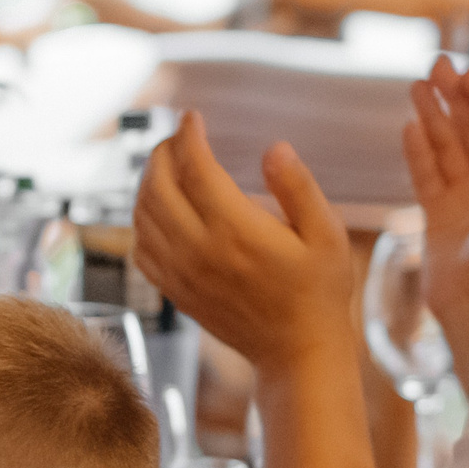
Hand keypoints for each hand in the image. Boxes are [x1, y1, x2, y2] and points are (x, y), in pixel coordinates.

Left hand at [131, 111, 356, 370]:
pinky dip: (141, 221)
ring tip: (166, 166)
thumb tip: (273, 148)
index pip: (195, 169)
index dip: (189, 136)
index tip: (191, 116)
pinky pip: (141, 250)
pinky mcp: (175, 292)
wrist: (297, 351)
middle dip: (161, 153)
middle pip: (157, 188)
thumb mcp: (327, 234)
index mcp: (236, 231)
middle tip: (175, 138)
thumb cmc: (320, 290)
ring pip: (142, 217)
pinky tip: (157, 210)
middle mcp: (199, 251)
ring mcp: (181, 274)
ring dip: (146, 184)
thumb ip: (298, 187)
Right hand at [402, 58, 468, 390]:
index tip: (468, 72)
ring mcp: (465, 197)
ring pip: (447, 146)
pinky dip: (418, 152)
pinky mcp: (438, 215)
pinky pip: (426, 175)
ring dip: (433, 115)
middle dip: (455, 96)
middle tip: (436, 66)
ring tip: (416, 87)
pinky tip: (410, 127)